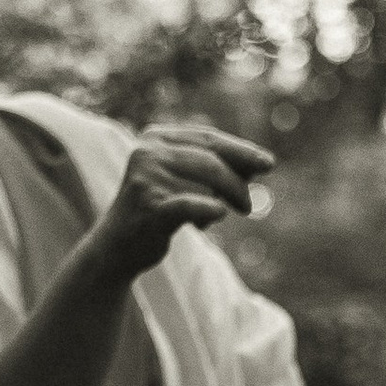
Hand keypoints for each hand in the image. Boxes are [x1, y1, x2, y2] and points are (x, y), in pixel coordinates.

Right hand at [91, 122, 273, 284]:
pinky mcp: (149, 207)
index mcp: (156, 137)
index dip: (241, 150)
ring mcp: (146, 178)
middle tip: (249, 205)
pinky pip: (191, 205)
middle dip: (237, 182)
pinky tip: (219, 214)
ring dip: (224, 200)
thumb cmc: (158, 211)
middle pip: (211, 160)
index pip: (208, 138)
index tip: (268, 164)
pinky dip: (210, 209)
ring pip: (206, 182)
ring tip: (225, 214)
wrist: (117, 248)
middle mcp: (148, 151)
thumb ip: (214, 168)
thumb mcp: (184, 182)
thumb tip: (261, 163)